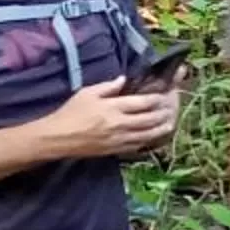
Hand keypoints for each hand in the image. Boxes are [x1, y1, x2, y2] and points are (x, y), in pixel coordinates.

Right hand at [43, 77, 180, 159]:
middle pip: (150, 119)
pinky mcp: (115, 150)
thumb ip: (107, 86)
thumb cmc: (70, 113)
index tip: (165, 95)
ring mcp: (119, 139)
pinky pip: (137, 146)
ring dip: (161, 129)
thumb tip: (124, 79)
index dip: (157, 99)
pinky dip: (148, 142)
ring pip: (147, 134)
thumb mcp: (87, 93)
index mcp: (113, 107)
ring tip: (170, 124)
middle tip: (172, 109)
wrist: (58, 138)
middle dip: (163, 113)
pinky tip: (153, 138)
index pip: (143, 102)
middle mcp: (120, 124)